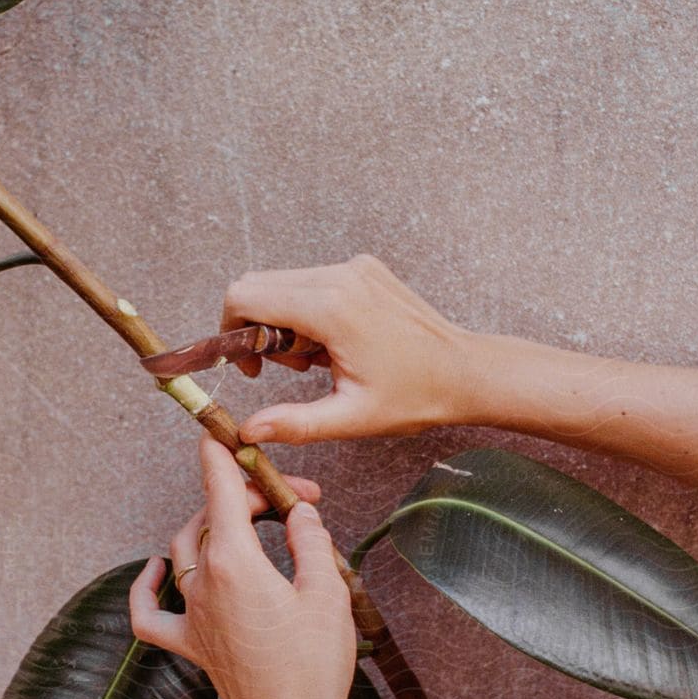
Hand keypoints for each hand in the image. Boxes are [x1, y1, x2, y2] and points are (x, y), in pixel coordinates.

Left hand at [129, 434, 355, 698]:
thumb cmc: (313, 670)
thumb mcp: (327, 592)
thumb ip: (311, 541)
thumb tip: (300, 514)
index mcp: (234, 564)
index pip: (219, 491)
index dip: (223, 456)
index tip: (224, 431)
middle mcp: (203, 585)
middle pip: (211, 518)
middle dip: (248, 497)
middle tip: (296, 502)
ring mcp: (192, 617)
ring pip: (185, 551)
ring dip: (214, 528)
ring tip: (256, 525)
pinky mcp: (190, 646)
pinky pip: (151, 613)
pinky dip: (147, 586)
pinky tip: (156, 569)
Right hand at [222, 253, 472, 444]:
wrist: (465, 372)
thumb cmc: (415, 396)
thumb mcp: (351, 418)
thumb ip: (294, 423)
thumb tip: (248, 432)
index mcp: (331, 308)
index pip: (245, 298)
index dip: (232, 333)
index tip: (253, 368)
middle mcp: (339, 275)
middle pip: (257, 286)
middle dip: (258, 329)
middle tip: (292, 368)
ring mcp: (353, 266)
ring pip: (281, 283)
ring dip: (283, 322)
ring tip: (318, 360)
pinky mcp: (363, 268)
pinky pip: (310, 281)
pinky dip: (306, 310)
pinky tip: (335, 343)